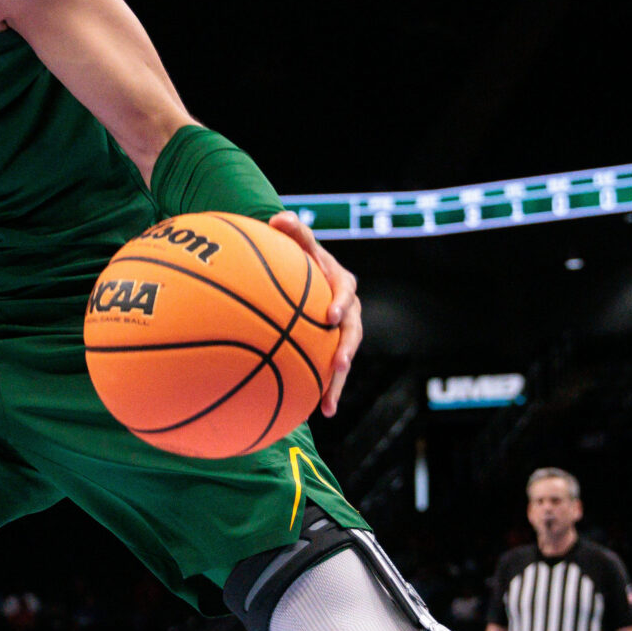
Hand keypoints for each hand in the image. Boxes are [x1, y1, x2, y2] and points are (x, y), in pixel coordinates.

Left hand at [268, 212, 360, 416]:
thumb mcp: (298, 240)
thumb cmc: (299, 254)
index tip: (332, 316)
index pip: (344, 291)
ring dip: (338, 380)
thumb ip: (292, 230)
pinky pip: (330, 369)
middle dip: (346, 349)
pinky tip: (318, 413)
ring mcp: (342, 330)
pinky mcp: (333, 346)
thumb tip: (279, 218)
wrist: (304, 271)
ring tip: (329, 403)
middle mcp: (347, 308)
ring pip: (344, 356)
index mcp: (340, 282)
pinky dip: (326, 389)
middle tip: (340, 364)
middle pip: (352, 331)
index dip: (341, 303)